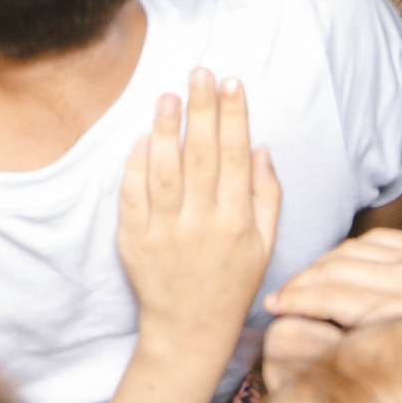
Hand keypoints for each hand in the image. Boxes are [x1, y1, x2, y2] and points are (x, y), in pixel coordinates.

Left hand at [118, 69, 282, 356]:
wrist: (189, 331)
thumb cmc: (231, 283)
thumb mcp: (264, 245)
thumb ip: (267, 196)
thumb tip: (261, 148)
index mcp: (237, 223)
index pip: (236, 158)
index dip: (234, 117)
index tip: (231, 82)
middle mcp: (202, 225)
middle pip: (202, 157)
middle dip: (203, 110)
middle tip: (200, 72)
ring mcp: (165, 233)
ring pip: (165, 173)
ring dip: (167, 131)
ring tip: (169, 95)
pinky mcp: (134, 240)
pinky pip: (134, 197)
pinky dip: (137, 166)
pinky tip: (142, 137)